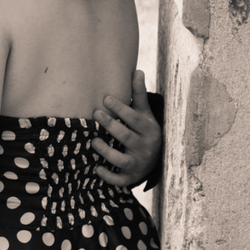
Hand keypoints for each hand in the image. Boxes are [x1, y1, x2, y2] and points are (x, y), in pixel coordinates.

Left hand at [92, 70, 162, 186]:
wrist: (157, 161)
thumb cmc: (145, 131)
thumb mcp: (145, 114)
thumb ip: (139, 95)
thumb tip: (137, 70)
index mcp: (149, 130)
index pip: (134, 118)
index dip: (121, 109)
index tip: (105, 98)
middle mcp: (145, 147)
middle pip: (126, 137)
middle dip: (111, 126)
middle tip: (95, 113)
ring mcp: (138, 164)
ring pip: (122, 159)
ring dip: (106, 151)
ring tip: (93, 141)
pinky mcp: (130, 177)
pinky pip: (119, 179)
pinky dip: (108, 175)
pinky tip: (96, 168)